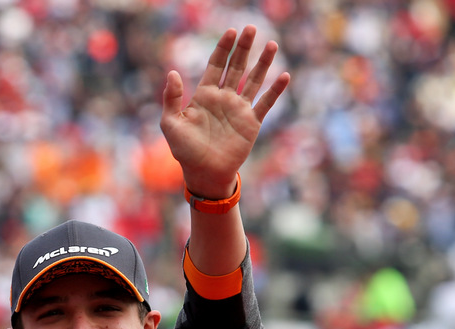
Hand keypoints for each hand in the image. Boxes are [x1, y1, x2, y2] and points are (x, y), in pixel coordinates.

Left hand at [160, 26, 289, 199]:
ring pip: (253, 80)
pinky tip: (284, 76)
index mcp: (204, 95)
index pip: (215, 65)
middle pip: (236, 67)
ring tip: (271, 44)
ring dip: (262, 63)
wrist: (204, 174)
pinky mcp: (251, 123)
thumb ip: (170, 99)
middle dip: (243, 48)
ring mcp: (239, 109)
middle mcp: (223, 98)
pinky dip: (275, 91)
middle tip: (250, 28)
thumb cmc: (185, 151)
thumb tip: (172, 72)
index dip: (223, 48)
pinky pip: (265, 103)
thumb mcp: (171, 124)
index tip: (230, 31)